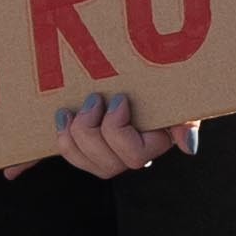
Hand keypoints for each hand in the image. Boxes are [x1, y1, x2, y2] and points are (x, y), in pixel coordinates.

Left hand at [50, 89, 194, 177]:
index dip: (118, 131)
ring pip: (84, 161)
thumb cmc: (167, 84)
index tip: (119, 99)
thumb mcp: (183, 99)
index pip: (134, 156)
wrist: (146, 71)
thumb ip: (188, 121)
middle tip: (94, 98)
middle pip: (106, 164)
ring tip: (71, 109)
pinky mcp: (84, 146)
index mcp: (153, 144)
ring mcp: (106, 154)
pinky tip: (47, 134)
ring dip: (72, 136)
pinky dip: (52, 147)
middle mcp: (129, 156)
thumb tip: (188, 147)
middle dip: (91, 130)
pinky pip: (67, 156)